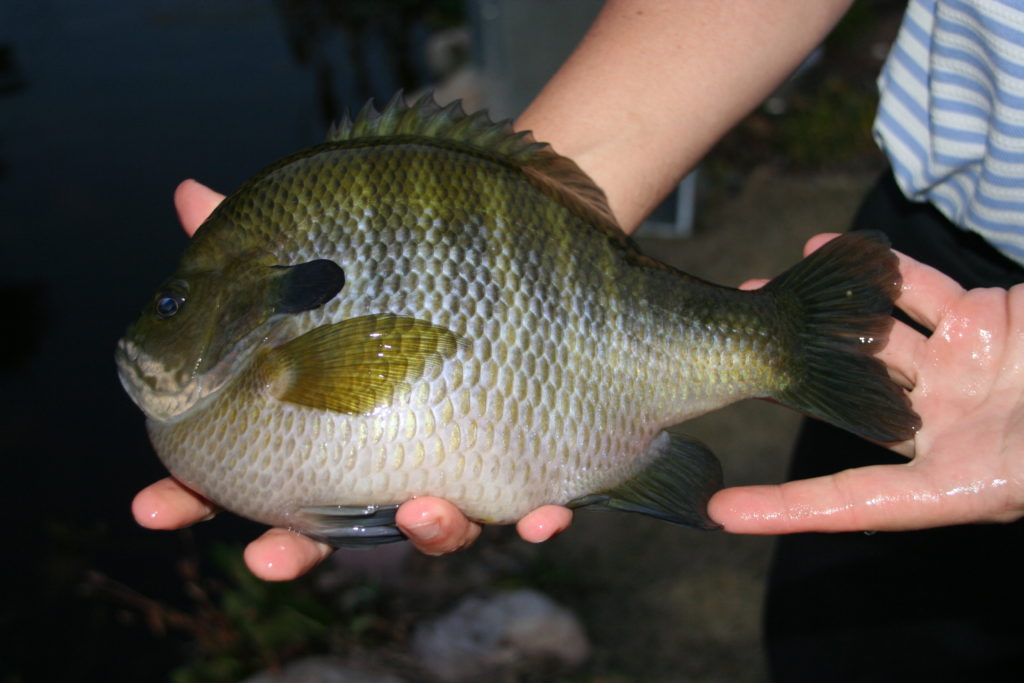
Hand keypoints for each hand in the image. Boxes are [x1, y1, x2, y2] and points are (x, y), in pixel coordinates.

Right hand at [132, 180, 571, 580]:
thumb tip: (187, 191)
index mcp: (329, 423)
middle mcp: (389, 456)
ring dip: (428, 532)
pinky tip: (544, 518)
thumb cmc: (417, 265)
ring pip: (437, 526)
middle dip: (295, 550)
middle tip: (263, 559)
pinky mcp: (528, 459)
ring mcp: (457, 466)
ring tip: (419, 511)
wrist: (515, 254)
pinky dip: (539, 520)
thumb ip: (273, 243)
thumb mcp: (342, 252)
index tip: (149, 506)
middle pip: (332, 527)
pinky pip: (535, 506)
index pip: (250, 469)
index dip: (194, 495)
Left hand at [710, 233, 1023, 532]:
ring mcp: (965, 372)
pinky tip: (830, 249)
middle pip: (849, 406)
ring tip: (763, 290)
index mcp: (961, 482)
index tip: (722, 514)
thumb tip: (953, 490)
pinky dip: (879, 273)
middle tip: (726, 354)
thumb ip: (1001, 477)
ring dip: (820, 316)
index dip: (789, 511)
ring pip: (875, 340)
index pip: (856, 502)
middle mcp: (951, 427)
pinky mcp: (986, 322)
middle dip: (788, 381)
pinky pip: (918, 293)